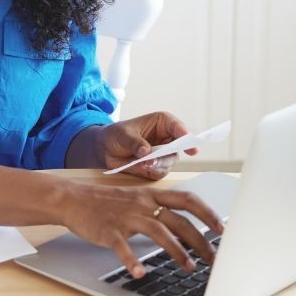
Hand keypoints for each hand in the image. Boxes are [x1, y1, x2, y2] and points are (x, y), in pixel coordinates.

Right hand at [60, 181, 222, 277]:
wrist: (74, 199)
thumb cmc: (108, 202)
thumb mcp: (138, 200)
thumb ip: (159, 210)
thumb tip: (185, 229)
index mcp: (152, 195)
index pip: (188, 200)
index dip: (207, 213)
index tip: (222, 229)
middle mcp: (144, 204)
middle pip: (180, 221)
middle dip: (201, 241)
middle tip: (214, 258)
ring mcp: (127, 216)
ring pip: (159, 232)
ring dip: (177, 251)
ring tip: (189, 268)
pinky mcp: (109, 230)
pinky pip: (123, 246)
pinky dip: (132, 260)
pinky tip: (140, 272)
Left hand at [72, 112, 198, 179]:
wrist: (105, 149)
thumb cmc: (116, 134)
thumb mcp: (123, 134)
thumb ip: (135, 142)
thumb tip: (146, 152)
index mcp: (163, 123)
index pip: (178, 127)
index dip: (185, 135)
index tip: (190, 145)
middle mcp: (167, 139)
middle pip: (178, 148)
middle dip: (168, 155)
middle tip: (156, 159)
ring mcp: (163, 154)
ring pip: (170, 162)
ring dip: (158, 165)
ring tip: (144, 164)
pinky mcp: (156, 167)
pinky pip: (160, 172)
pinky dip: (152, 172)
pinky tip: (141, 168)